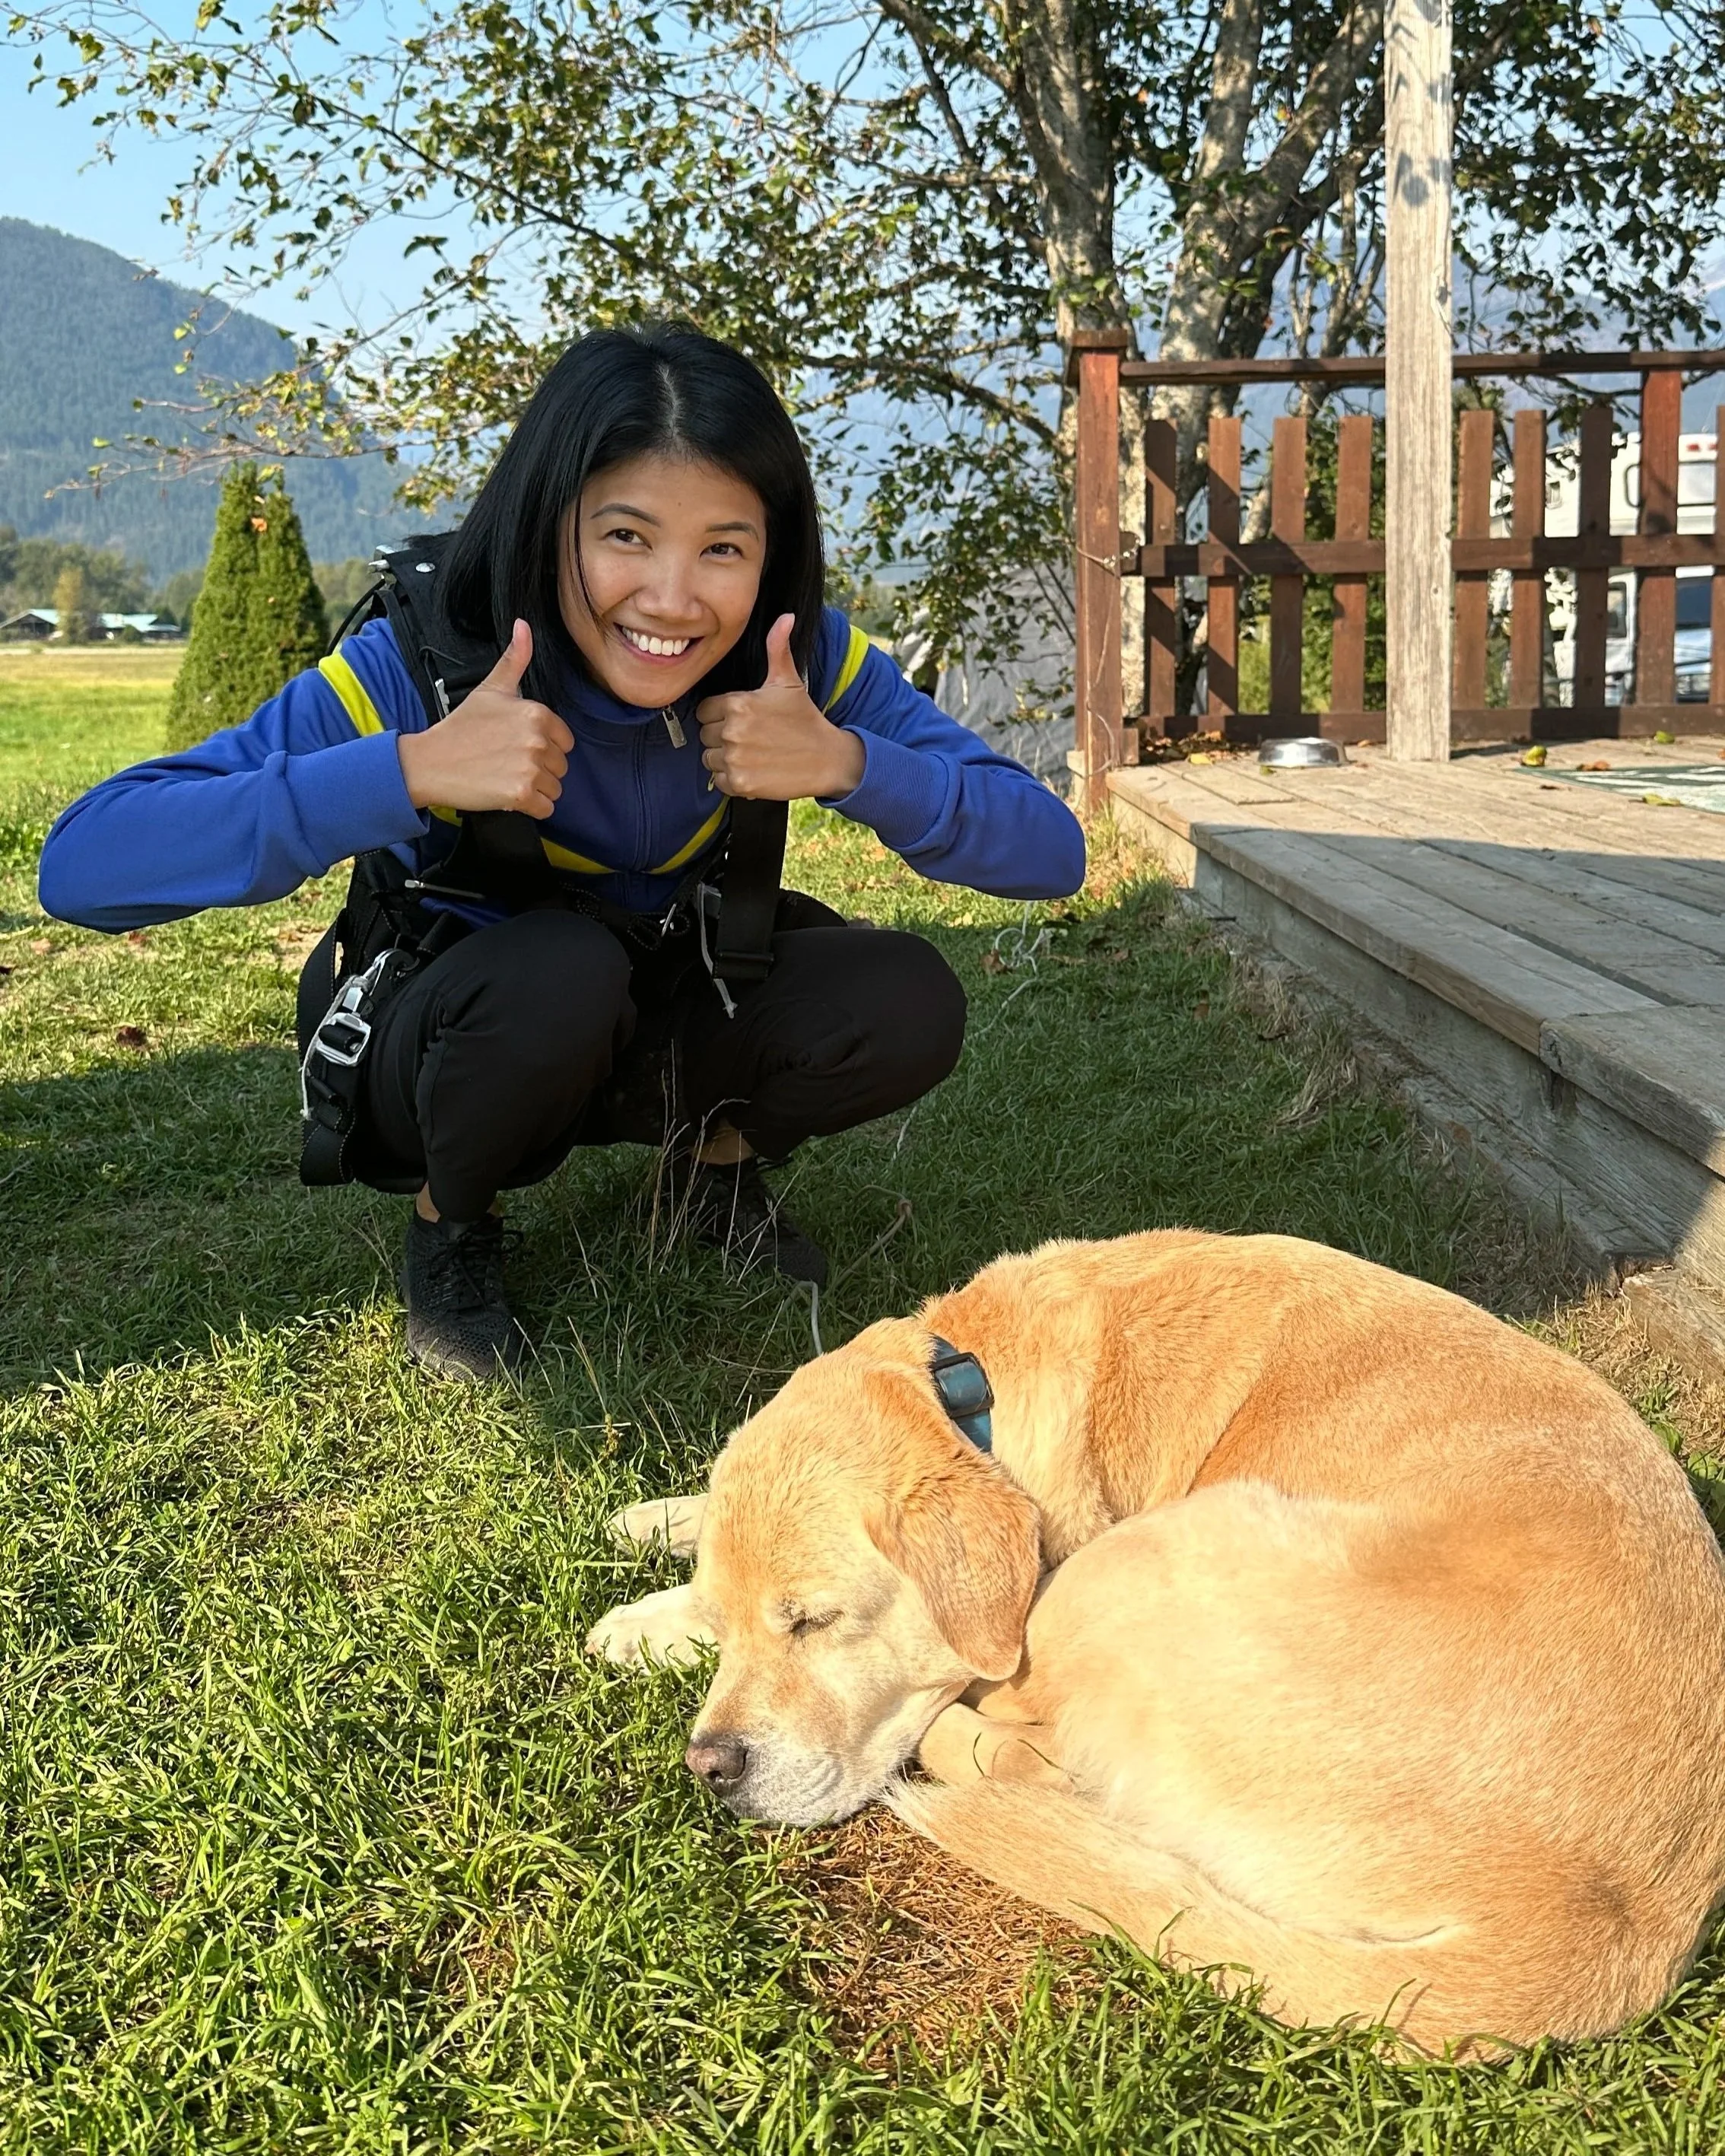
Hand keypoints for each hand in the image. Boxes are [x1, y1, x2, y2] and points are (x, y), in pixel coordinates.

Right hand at [395, 619, 572, 819]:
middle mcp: (538, 739)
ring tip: (506, 778)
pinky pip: (546, 808)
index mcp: (537, 713)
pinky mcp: (521, 795)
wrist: (430, 761)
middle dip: (539, 769)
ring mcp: (530, 768)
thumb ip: (514, 660)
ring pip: (555, 788)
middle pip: (561, 766)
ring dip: (535, 789)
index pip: (564, 741)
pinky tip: (507, 795)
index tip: (517, 746)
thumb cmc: (461, 727)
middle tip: (508, 763)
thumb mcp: (490, 689)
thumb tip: (523, 624)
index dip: (544, 747)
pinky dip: (530, 808)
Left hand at [696, 614, 865, 800]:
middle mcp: (732, 731)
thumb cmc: (805, 719)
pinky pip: (719, 781)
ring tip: (752, 755)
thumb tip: (786, 617)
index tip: (742, 720)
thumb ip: (778, 648)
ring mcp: (735, 759)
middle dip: (721, 738)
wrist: (827, 758)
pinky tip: (753, 771)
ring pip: (709, 759)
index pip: (705, 711)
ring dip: (725, 759)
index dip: (720, 716)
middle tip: (750, 738)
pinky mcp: (740, 783)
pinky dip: (732, 779)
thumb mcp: (789, 681)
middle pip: (705, 735)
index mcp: (737, 703)